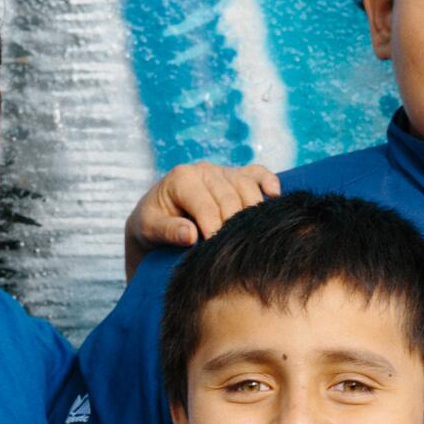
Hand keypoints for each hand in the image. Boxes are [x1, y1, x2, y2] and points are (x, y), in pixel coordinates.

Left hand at [124, 159, 279, 265]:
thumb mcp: (150, 229)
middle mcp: (204, 170)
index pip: (206, 206)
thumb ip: (168, 231)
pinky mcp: (237, 175)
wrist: (158, 213)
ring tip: (250, 237)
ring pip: (247, 187)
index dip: (213, 231)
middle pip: (230, 197)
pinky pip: (258, 173)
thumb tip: (191, 235)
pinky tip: (273, 196)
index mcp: (182, 178)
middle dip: (233, 226)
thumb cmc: (153, 223)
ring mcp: (223, 171)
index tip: (215, 254)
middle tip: (234, 251)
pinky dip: (268, 182)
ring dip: (253, 211)